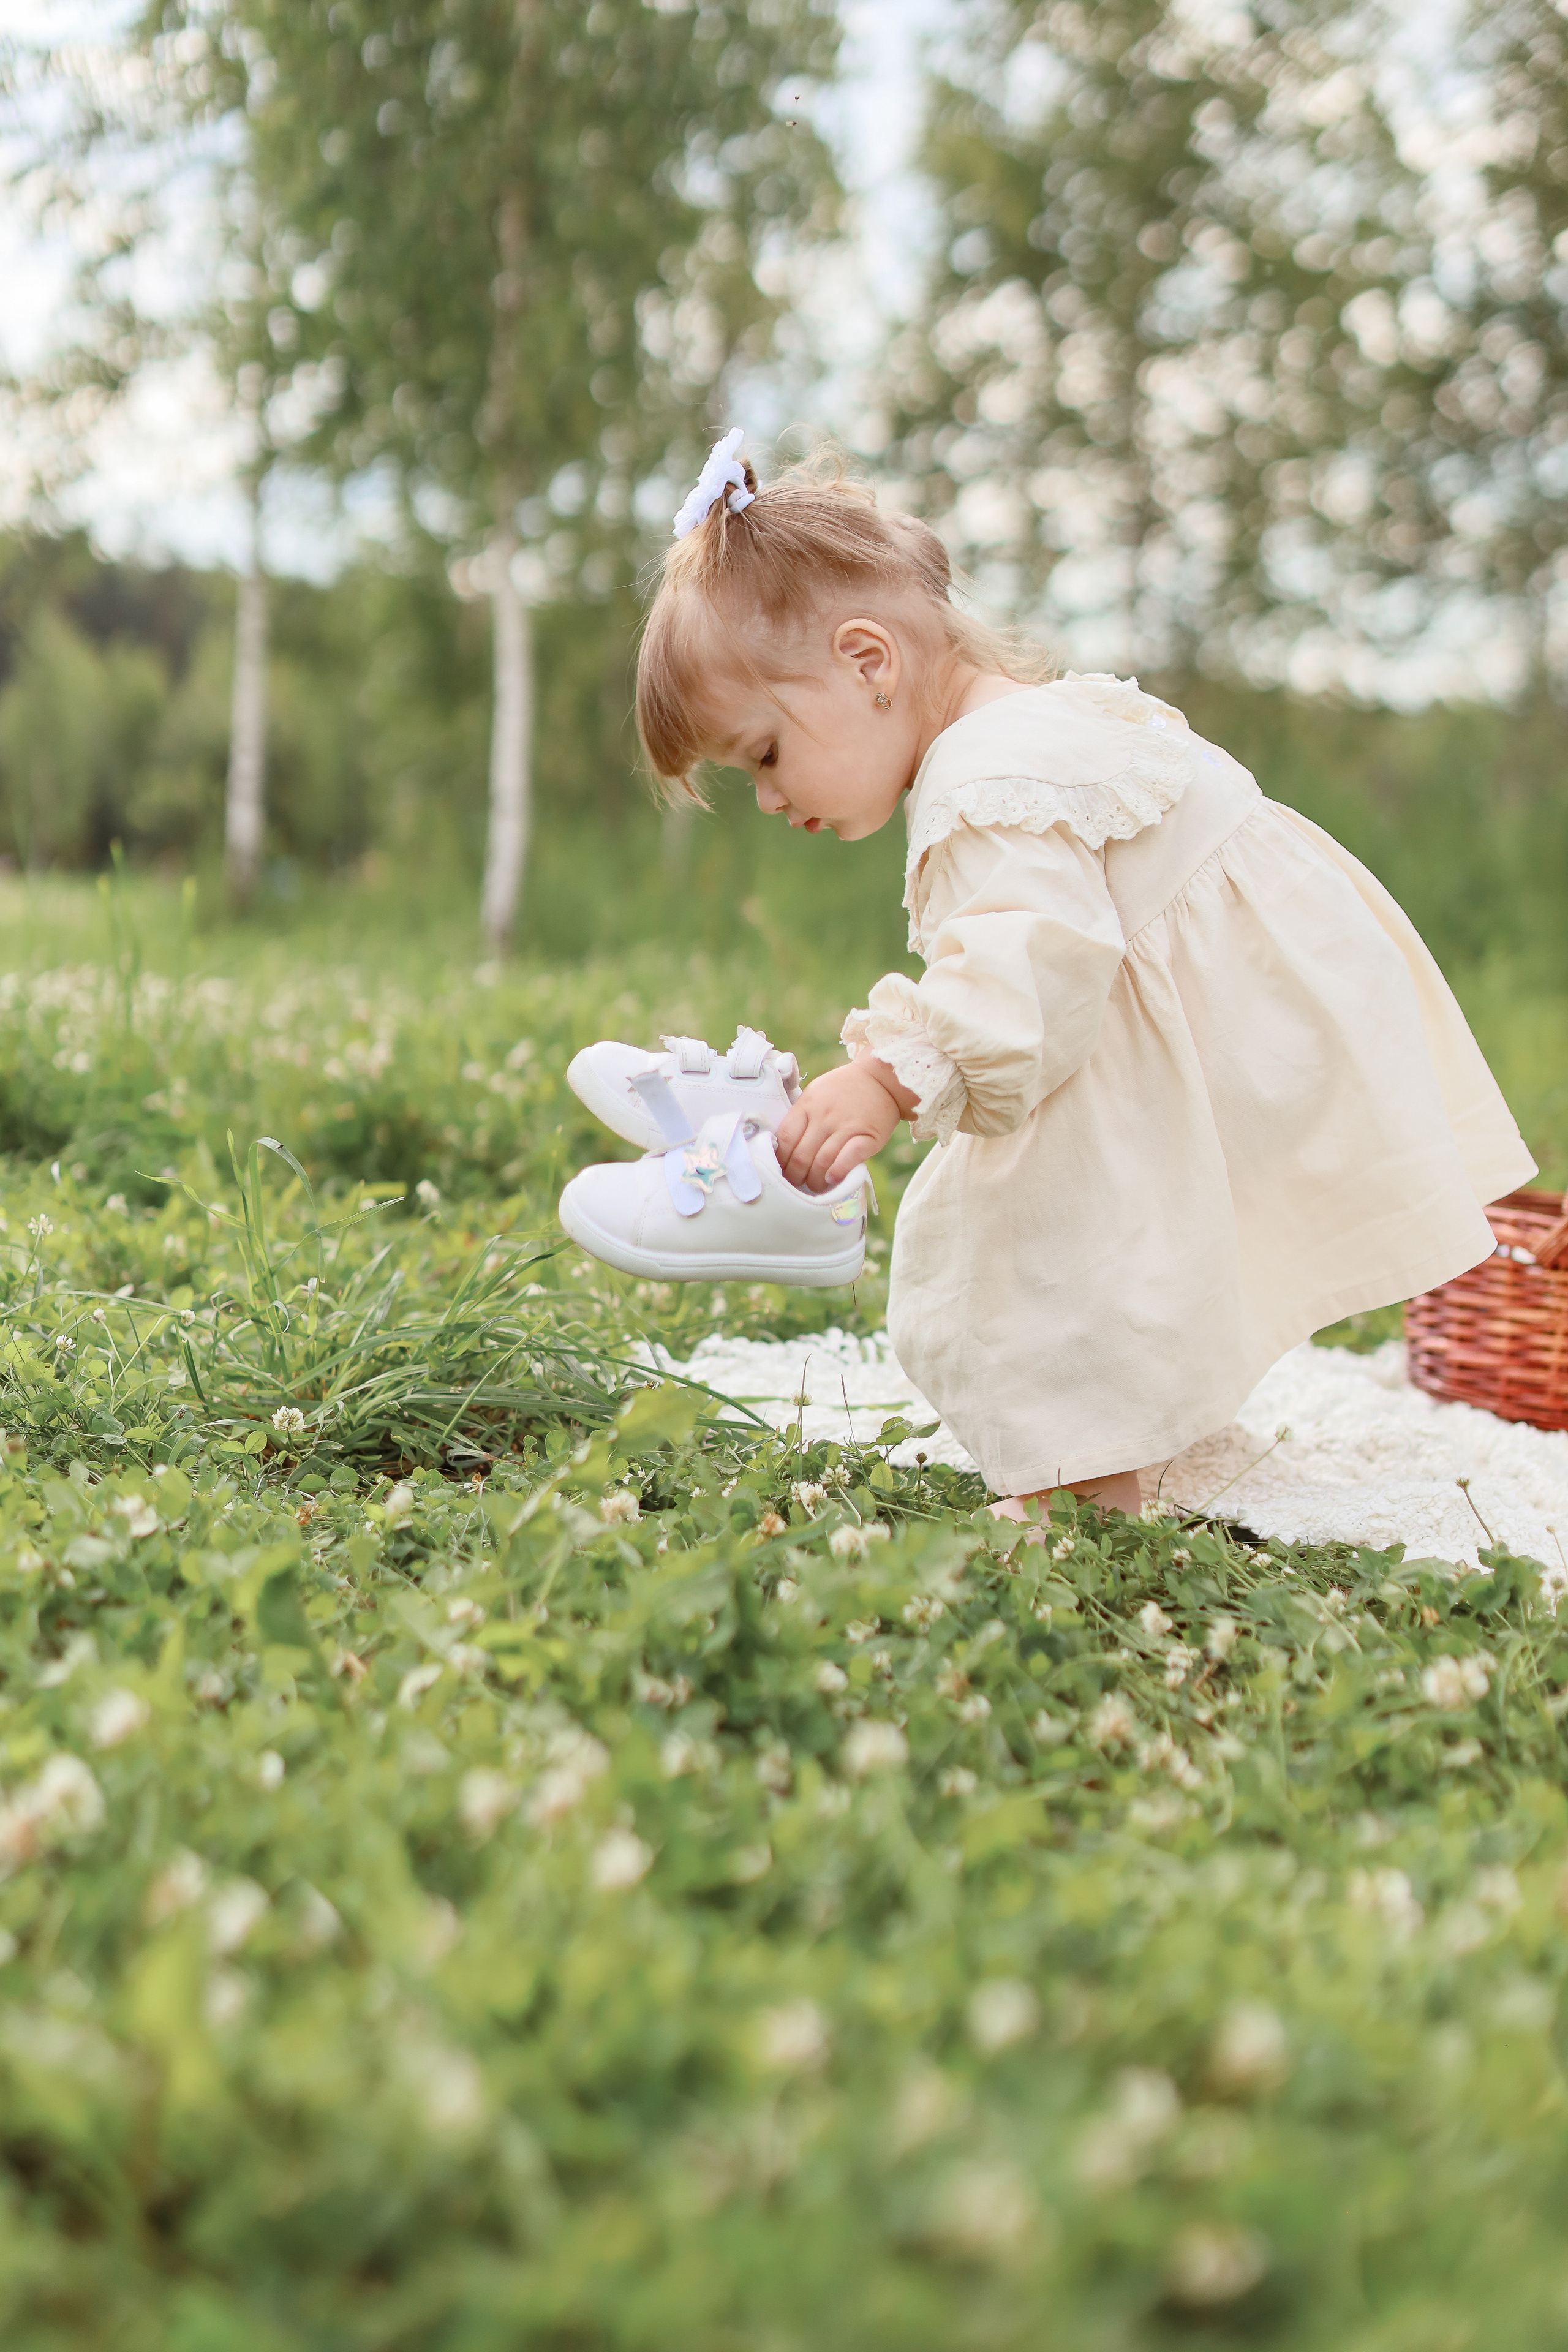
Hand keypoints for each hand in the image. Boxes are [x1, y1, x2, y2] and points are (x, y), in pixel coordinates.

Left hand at [775, 1056, 913, 1191]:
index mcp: (808, 1105)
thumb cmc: (844, 1089)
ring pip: (822, 1162)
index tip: (782, 1168)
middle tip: (798, 1183)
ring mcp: (846, 1126)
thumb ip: (801, 1116)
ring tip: (815, 1186)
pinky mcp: (867, 1137)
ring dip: (815, 1181)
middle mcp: (824, 1116)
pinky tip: (832, 1179)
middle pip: (801, 1156)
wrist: (882, 1079)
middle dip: (796, 1176)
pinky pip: (848, 1159)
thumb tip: (784, 1146)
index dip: (780, 1159)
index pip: (785, 1138)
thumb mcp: (816, 1093)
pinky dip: (838, 1172)